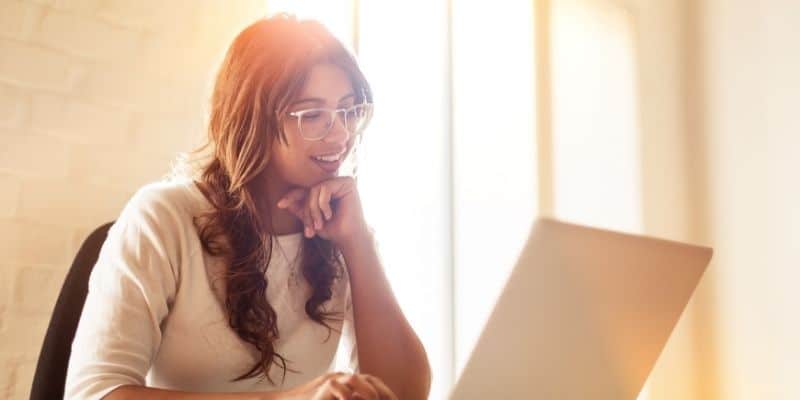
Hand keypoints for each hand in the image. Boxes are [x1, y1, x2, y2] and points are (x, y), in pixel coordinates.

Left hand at [276, 177, 368, 247]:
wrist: (347, 238)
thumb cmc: (332, 229)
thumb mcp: (310, 219)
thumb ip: (299, 209)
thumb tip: (281, 202)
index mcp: (326, 190)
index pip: (305, 189)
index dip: (292, 196)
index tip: (280, 204)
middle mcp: (333, 183)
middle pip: (309, 190)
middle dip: (307, 211)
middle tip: (310, 230)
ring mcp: (340, 181)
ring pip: (315, 189)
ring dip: (314, 209)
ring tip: (319, 224)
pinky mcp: (348, 182)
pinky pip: (324, 187)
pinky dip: (323, 203)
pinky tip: (329, 215)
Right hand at [282, 372, 397, 399]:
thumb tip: (371, 399)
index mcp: (348, 384)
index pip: (373, 383)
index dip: (386, 393)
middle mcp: (342, 378)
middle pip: (369, 379)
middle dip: (383, 392)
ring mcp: (331, 380)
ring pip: (355, 378)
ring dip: (368, 391)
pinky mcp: (321, 385)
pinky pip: (336, 386)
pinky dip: (345, 395)